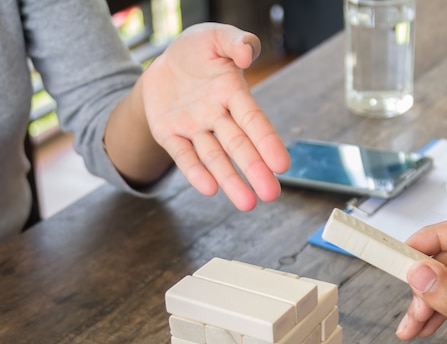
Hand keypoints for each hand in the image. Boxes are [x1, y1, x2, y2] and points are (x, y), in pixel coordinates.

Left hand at [139, 23, 289, 210]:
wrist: (163, 65)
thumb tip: (248, 54)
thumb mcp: (214, 36)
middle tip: (271, 195)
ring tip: (246, 204)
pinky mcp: (171, 136)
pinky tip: (209, 189)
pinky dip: (195, 172)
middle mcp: (217, 116)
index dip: (267, 141)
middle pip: (238, 145)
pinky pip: (184, 156)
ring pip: (214, 157)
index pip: (253, 120)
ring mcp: (195, 129)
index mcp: (232, 93)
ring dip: (230, 180)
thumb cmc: (196, 51)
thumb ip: (234, 41)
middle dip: (254, 170)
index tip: (282, 165)